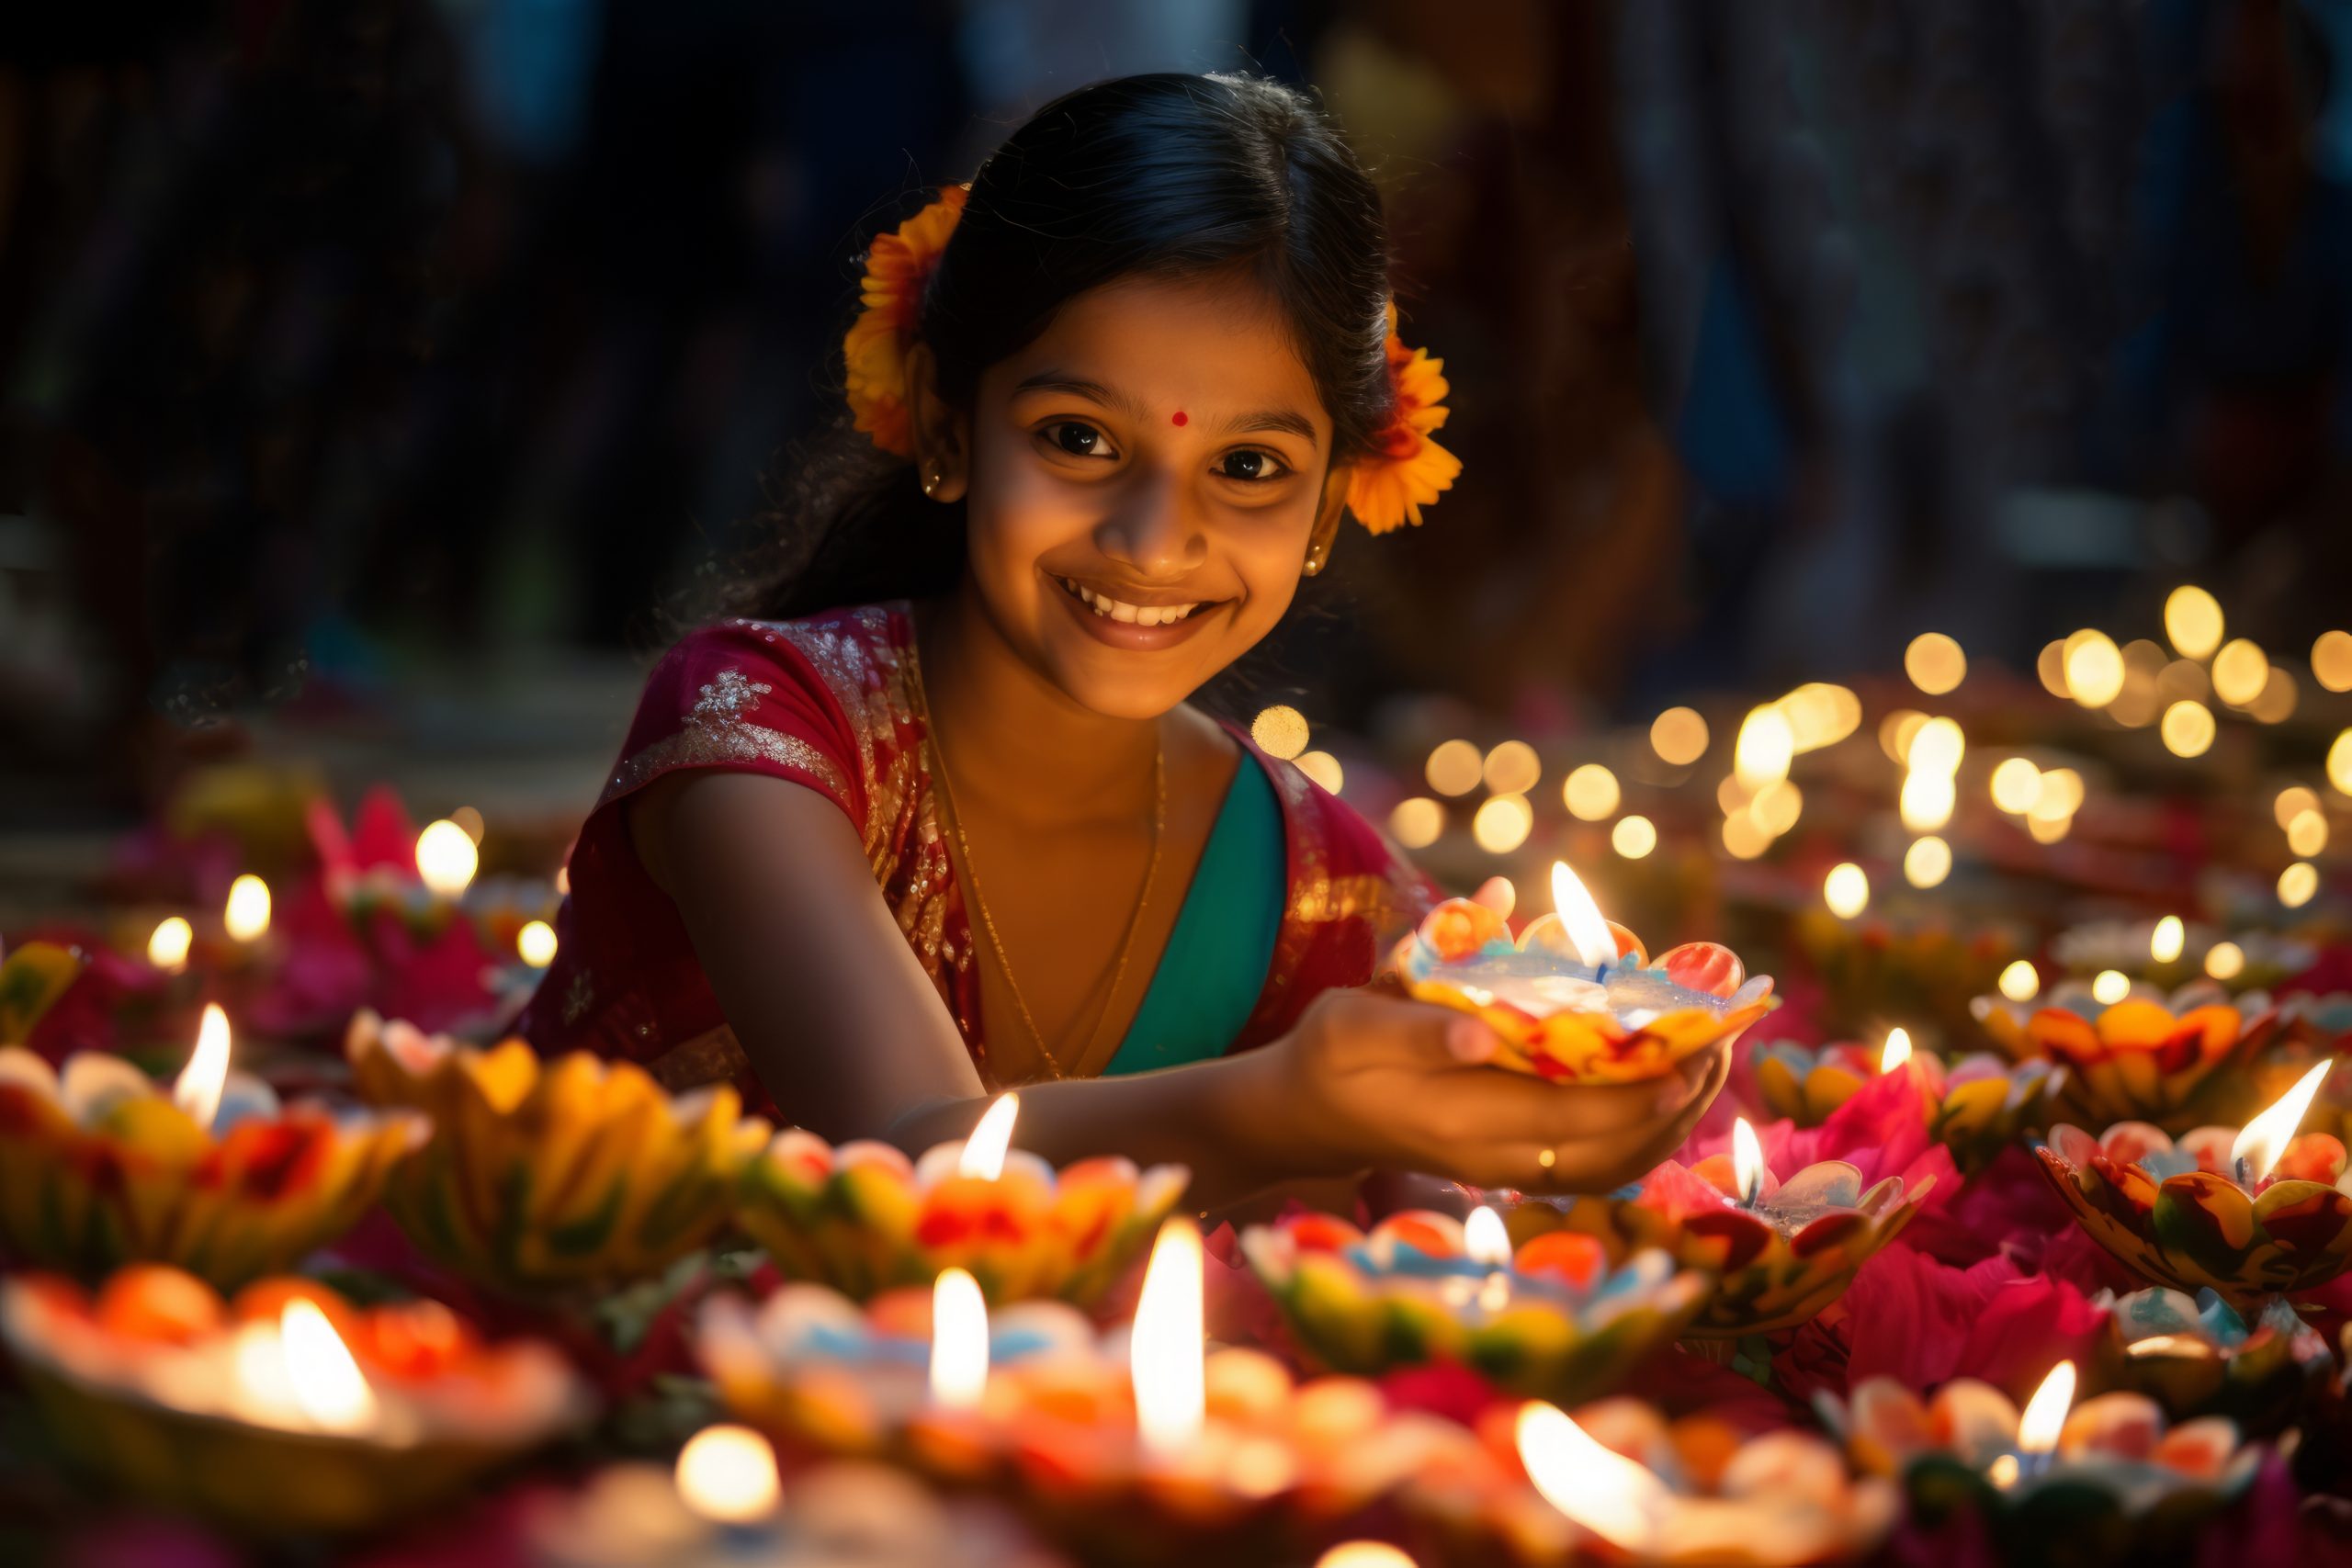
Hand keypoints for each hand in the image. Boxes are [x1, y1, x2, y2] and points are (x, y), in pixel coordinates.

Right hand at [1241, 988, 1728, 1194]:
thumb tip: (1482, 1025)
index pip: (1568, 1117)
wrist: (1311, 1115)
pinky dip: (1645, 1134)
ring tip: (1712, 1065)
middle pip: (1608, 1150)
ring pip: (1612, 1165)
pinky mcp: (1513, 1165)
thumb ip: (1416, 1020)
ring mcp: (1506, 1168)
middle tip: (1722, 1045)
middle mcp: (1492, 1157)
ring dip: (1671, 1123)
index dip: (1635, 1093)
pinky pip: (1597, 1164)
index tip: (1687, 1056)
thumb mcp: (1355, 1019)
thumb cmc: (1333, 1051)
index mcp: (1458, 1118)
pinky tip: (1671, 1091)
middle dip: (1675, 1104)